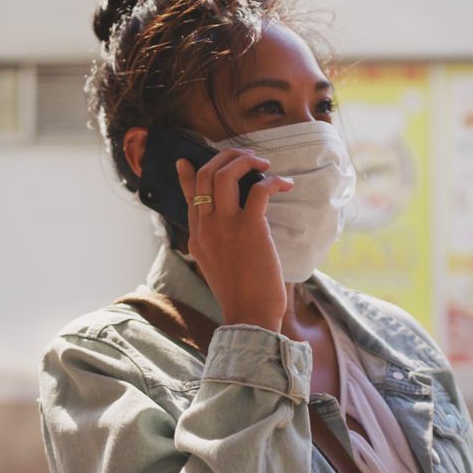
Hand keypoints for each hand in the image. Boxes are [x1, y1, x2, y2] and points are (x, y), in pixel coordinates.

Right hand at [175, 149, 293, 331]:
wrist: (249, 314)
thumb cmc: (241, 294)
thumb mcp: (216, 265)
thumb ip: (217, 242)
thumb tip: (231, 225)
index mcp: (197, 236)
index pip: (188, 196)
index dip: (189, 174)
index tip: (188, 159)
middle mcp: (206, 227)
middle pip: (205, 175)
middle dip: (226, 157)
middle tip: (247, 158)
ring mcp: (225, 226)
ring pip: (224, 175)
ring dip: (245, 162)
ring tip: (264, 164)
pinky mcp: (250, 228)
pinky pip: (259, 190)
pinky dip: (273, 181)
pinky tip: (284, 184)